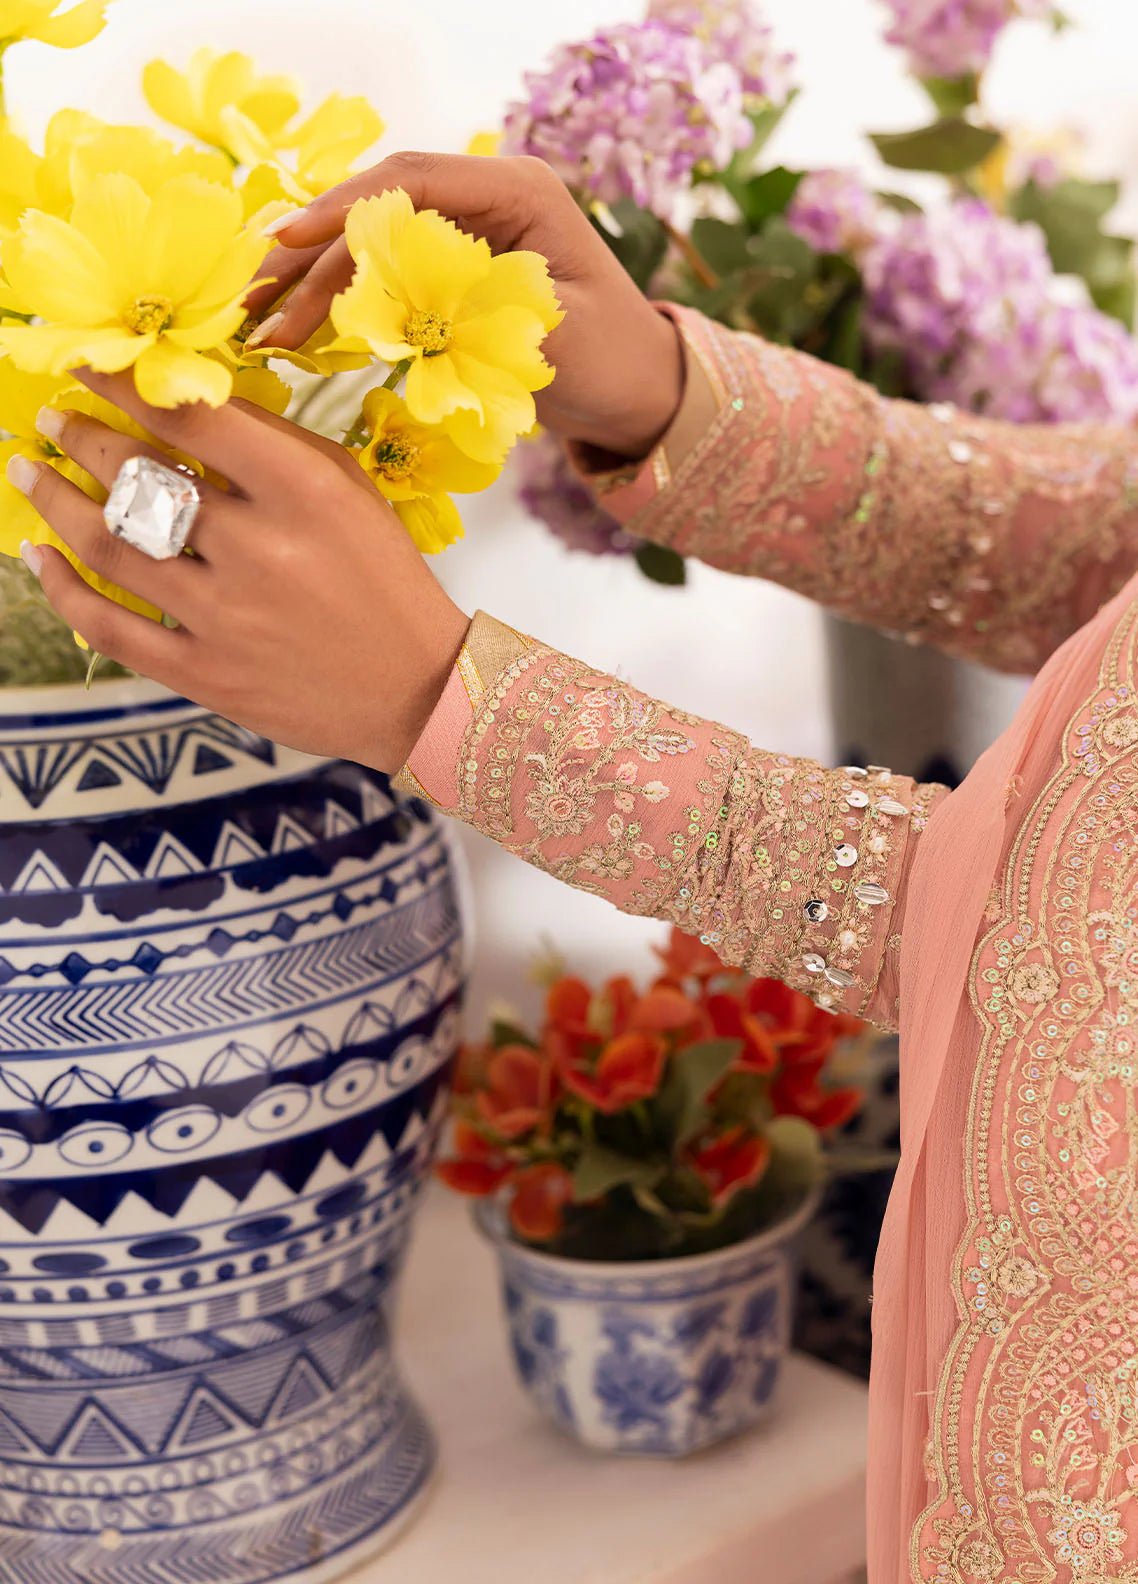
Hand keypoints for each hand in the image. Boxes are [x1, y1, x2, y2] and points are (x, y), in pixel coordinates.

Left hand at [13, 376, 468, 772]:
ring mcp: (227, 618)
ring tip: (30, 473)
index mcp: (304, 493)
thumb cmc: (384, 580)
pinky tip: (40, 558)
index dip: (122, 382)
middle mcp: (259, 550)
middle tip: (52, 421)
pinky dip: (63, 589)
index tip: (83, 361)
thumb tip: (184, 402)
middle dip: (78, 438)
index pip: (190, 419)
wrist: (414, 689)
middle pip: (137, 477)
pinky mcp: (207, 675)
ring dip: (54, 501)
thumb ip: (273, 444)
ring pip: (108, 545)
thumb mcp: (350, 493)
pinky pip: (111, 627)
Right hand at [249, 152, 684, 459]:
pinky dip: (344, 305)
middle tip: (256, 299)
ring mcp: (464, 236)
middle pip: (378, 212)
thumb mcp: (550, 336)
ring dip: (317, 289)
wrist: (637, 392)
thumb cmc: (611, 360)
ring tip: (266, 330)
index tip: (287, 241)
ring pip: (373, 249)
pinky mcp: (451, 276)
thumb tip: (393, 301)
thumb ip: (474, 308)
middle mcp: (484, 200)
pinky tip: (301, 333)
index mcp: (517, 189)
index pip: (412, 181)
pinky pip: (385, 280)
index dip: (343, 209)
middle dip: (312, 256)